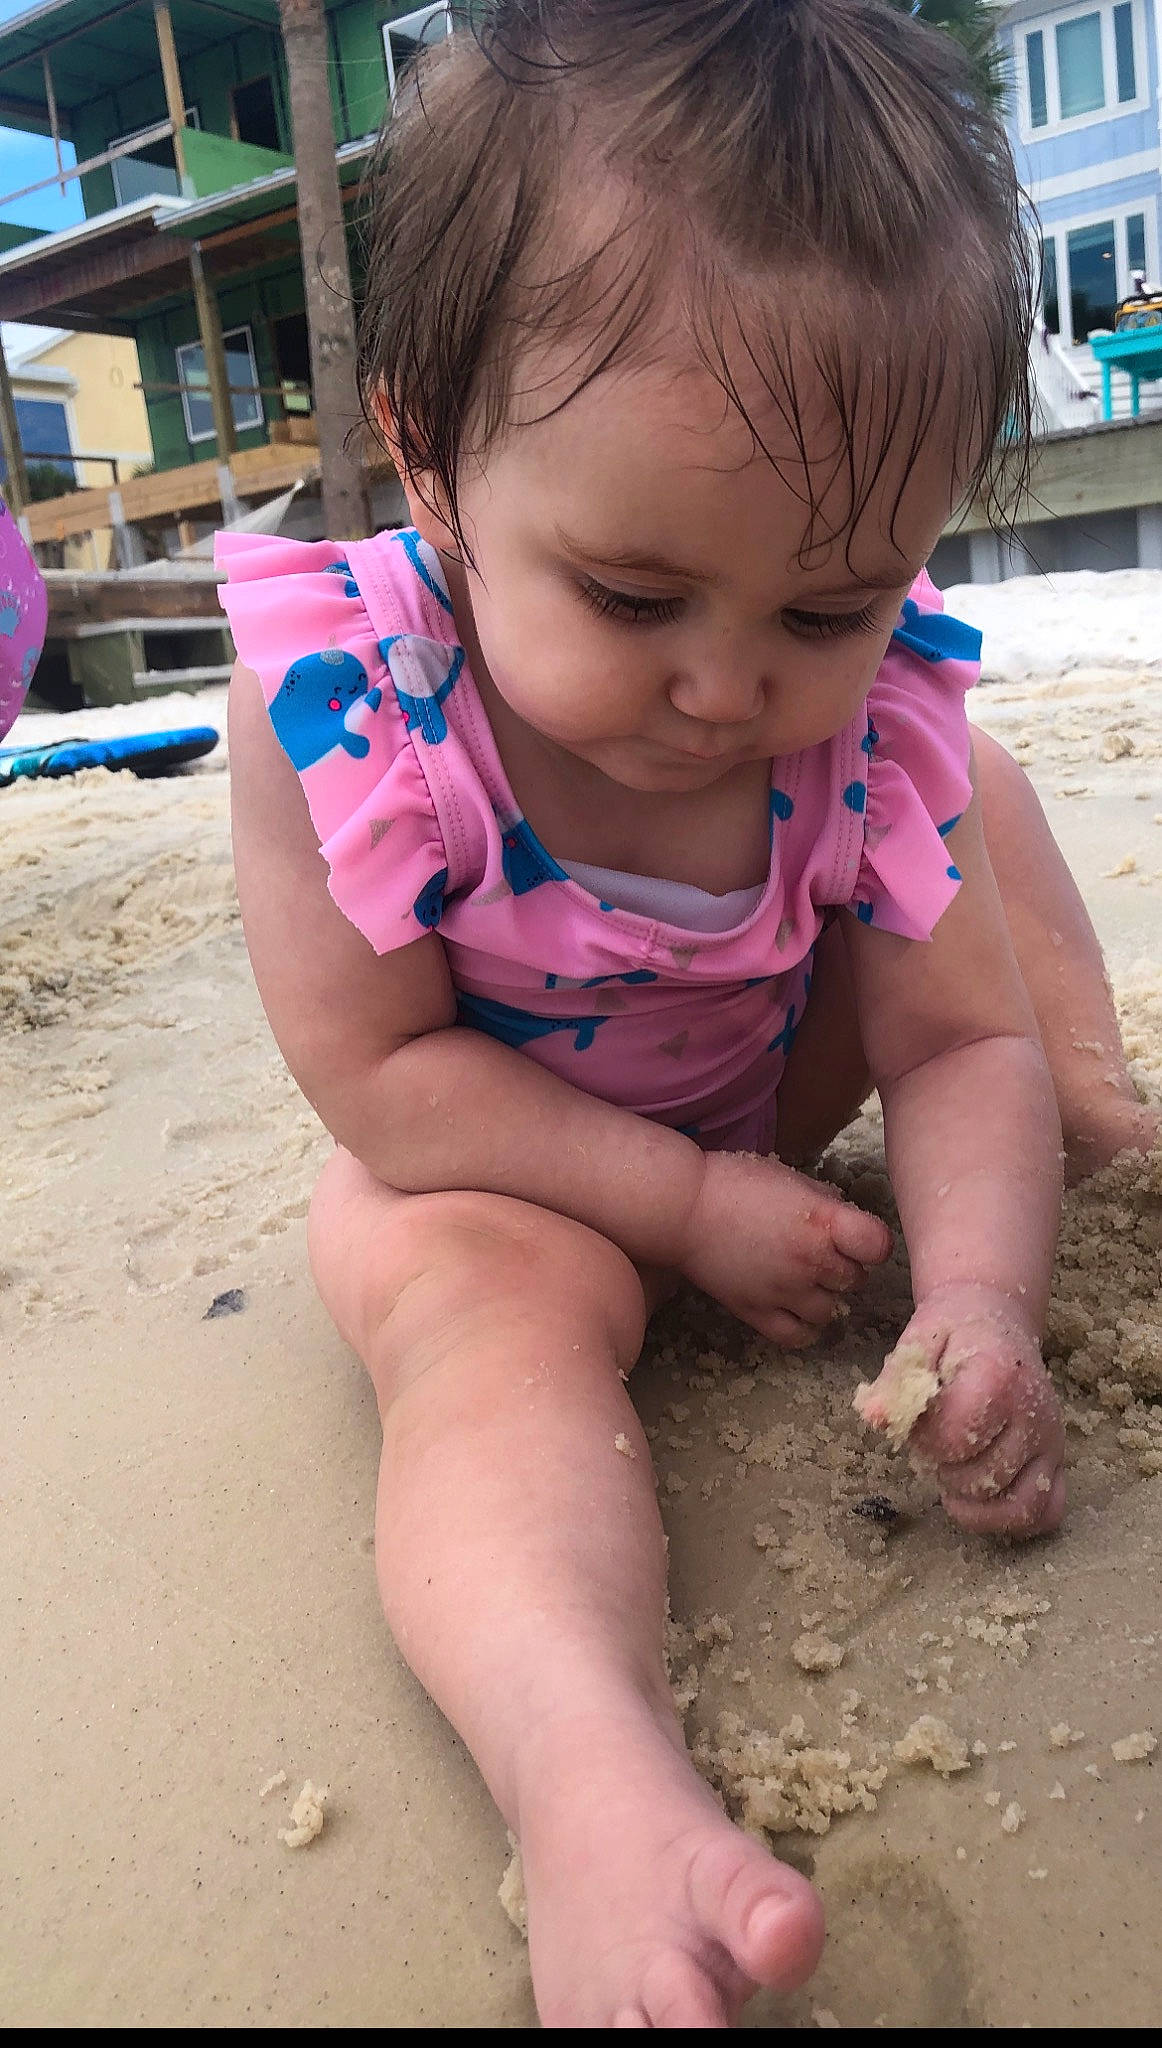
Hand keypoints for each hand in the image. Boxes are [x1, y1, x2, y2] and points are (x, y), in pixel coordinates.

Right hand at [676, 1149, 891, 1345]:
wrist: (683, 1208)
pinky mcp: (758, 1312)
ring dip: (825, 1296)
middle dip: (845, 1266)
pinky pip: (799, 1336)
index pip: (878, 1246)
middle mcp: (811, 1260)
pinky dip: (804, 1327)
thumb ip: (826, 1204)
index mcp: (823, 1221)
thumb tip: (847, 1226)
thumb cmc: (736, 1183)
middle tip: (821, 1253)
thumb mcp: (792, 1178)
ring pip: (832, 1311)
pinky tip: (795, 1308)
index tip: (859, 1238)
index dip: (873, 1243)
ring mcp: (785, 1291)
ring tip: (804, 1279)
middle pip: (857, 1280)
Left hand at [888, 1285, 1065, 1536]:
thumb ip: (897, 1381)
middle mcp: (1036, 1415)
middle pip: (979, 1479)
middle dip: (943, 1467)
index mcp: (1000, 1378)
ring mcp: (1053, 1442)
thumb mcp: (919, 1341)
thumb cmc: (954, 1332)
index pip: (953, 1440)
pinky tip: (982, 1498)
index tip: (920, 1416)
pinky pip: (1045, 1513)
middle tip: (936, 1437)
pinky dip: (1012, 1518)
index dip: (923, 1438)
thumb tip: (874, 1418)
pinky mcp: (1059, 1461)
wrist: (997, 1320)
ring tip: (953, 1467)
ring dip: (973, 1500)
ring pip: (1016, 1508)